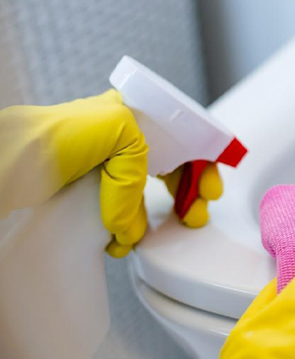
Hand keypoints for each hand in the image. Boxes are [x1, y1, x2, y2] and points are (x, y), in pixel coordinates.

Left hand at [0, 90, 221, 257]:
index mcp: (131, 117)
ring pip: (144, 199)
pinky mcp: (84, 199)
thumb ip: (141, 168)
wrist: (8, 163)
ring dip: (154, 221)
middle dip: (188, 195)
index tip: (210, 188)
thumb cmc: (52, 135)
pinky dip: (126, 234)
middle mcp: (118, 143)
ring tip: (149, 233)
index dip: (202, 164)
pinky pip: (118, 220)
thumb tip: (132, 221)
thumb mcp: (118, 129)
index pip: (182, 139)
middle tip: (193, 214)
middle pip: (170, 170)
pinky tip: (122, 241)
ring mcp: (102, 173)